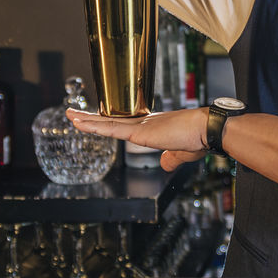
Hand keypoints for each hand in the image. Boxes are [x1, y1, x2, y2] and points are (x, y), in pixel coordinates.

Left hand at [66, 106, 209, 172]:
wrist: (207, 129)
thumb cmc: (200, 139)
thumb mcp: (182, 153)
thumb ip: (172, 159)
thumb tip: (164, 164)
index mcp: (154, 126)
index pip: (126, 124)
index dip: (110, 122)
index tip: (98, 119)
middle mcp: (145, 122)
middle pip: (112, 119)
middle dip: (93, 117)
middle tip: (75, 113)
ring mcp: (141, 126)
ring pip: (108, 122)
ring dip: (87, 119)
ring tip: (70, 115)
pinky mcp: (140, 132)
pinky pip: (111, 129)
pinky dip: (94, 126)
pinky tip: (81, 124)